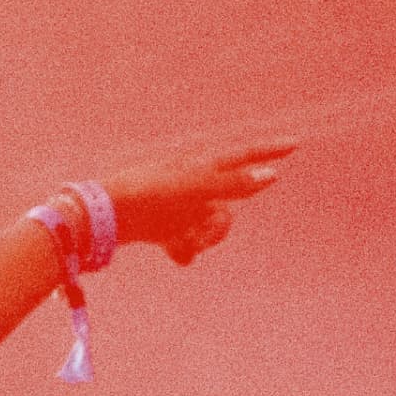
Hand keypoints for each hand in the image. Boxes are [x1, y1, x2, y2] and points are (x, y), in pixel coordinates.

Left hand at [101, 138, 293, 265]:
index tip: (294, 144)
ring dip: (200, 239)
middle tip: (202, 233)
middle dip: (219, 227)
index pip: (243, 156)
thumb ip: (234, 182)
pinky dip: (183, 249)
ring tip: (180, 241)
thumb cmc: (148, 195)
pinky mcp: (162, 225)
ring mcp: (178, 206)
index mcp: (200, 166)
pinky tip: (172, 251)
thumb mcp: (195, 187)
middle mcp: (192, 185)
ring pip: (208, 228)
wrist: (101, 216)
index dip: (269, 151)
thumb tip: (272, 175)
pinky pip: (187, 242)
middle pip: (227, 209)